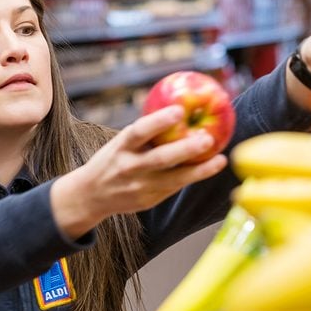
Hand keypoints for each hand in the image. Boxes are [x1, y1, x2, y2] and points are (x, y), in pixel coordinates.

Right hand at [50, 105, 227, 239]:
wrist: (90, 195)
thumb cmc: (112, 160)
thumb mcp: (120, 143)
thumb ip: (144, 133)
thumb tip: (178, 109)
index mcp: (120, 147)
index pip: (139, 131)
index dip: (159, 121)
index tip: (179, 110)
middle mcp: (129, 167)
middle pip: (160, 159)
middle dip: (185, 149)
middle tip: (207, 138)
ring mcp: (139, 187)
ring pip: (174, 180)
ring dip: (199, 170)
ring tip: (220, 159)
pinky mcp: (149, 201)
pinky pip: (174, 188)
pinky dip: (193, 177)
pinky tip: (209, 167)